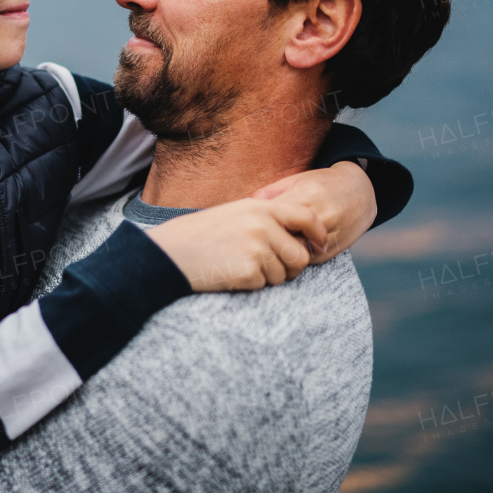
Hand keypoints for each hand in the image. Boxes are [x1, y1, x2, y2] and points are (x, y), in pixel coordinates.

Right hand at [146, 197, 323, 290]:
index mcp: (260, 207)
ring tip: (240, 266)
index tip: (320, 245)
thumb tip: (299, 237)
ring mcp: (256, 248)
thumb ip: (265, 219)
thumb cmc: (202, 234)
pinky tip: (230, 273)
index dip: (317, 233)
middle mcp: (262, 225)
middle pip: (300, 255)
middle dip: (291, 268)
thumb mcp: (234, 214)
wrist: (172, 252)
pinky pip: (264, 284)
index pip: (306, 216)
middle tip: (271, 268)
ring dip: (268, 277)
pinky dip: (251, 284)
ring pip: (283, 274)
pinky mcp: (248, 270)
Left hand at [251, 160, 375, 263]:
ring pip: (299, 252)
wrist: (361, 190)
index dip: (259, 225)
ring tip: (268, 252)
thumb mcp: (296, 179)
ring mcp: (331, 232)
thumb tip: (244, 203)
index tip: (249, 229)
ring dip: (283, 253)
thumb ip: (271, 191)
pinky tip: (287, 255)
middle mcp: (321, 214)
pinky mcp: (338, 247)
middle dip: (269, 242)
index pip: (276, 216)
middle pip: (286, 236)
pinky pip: (312, 260)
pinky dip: (298, 259)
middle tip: (254, 244)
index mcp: (306, 195)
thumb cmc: (322, 183)